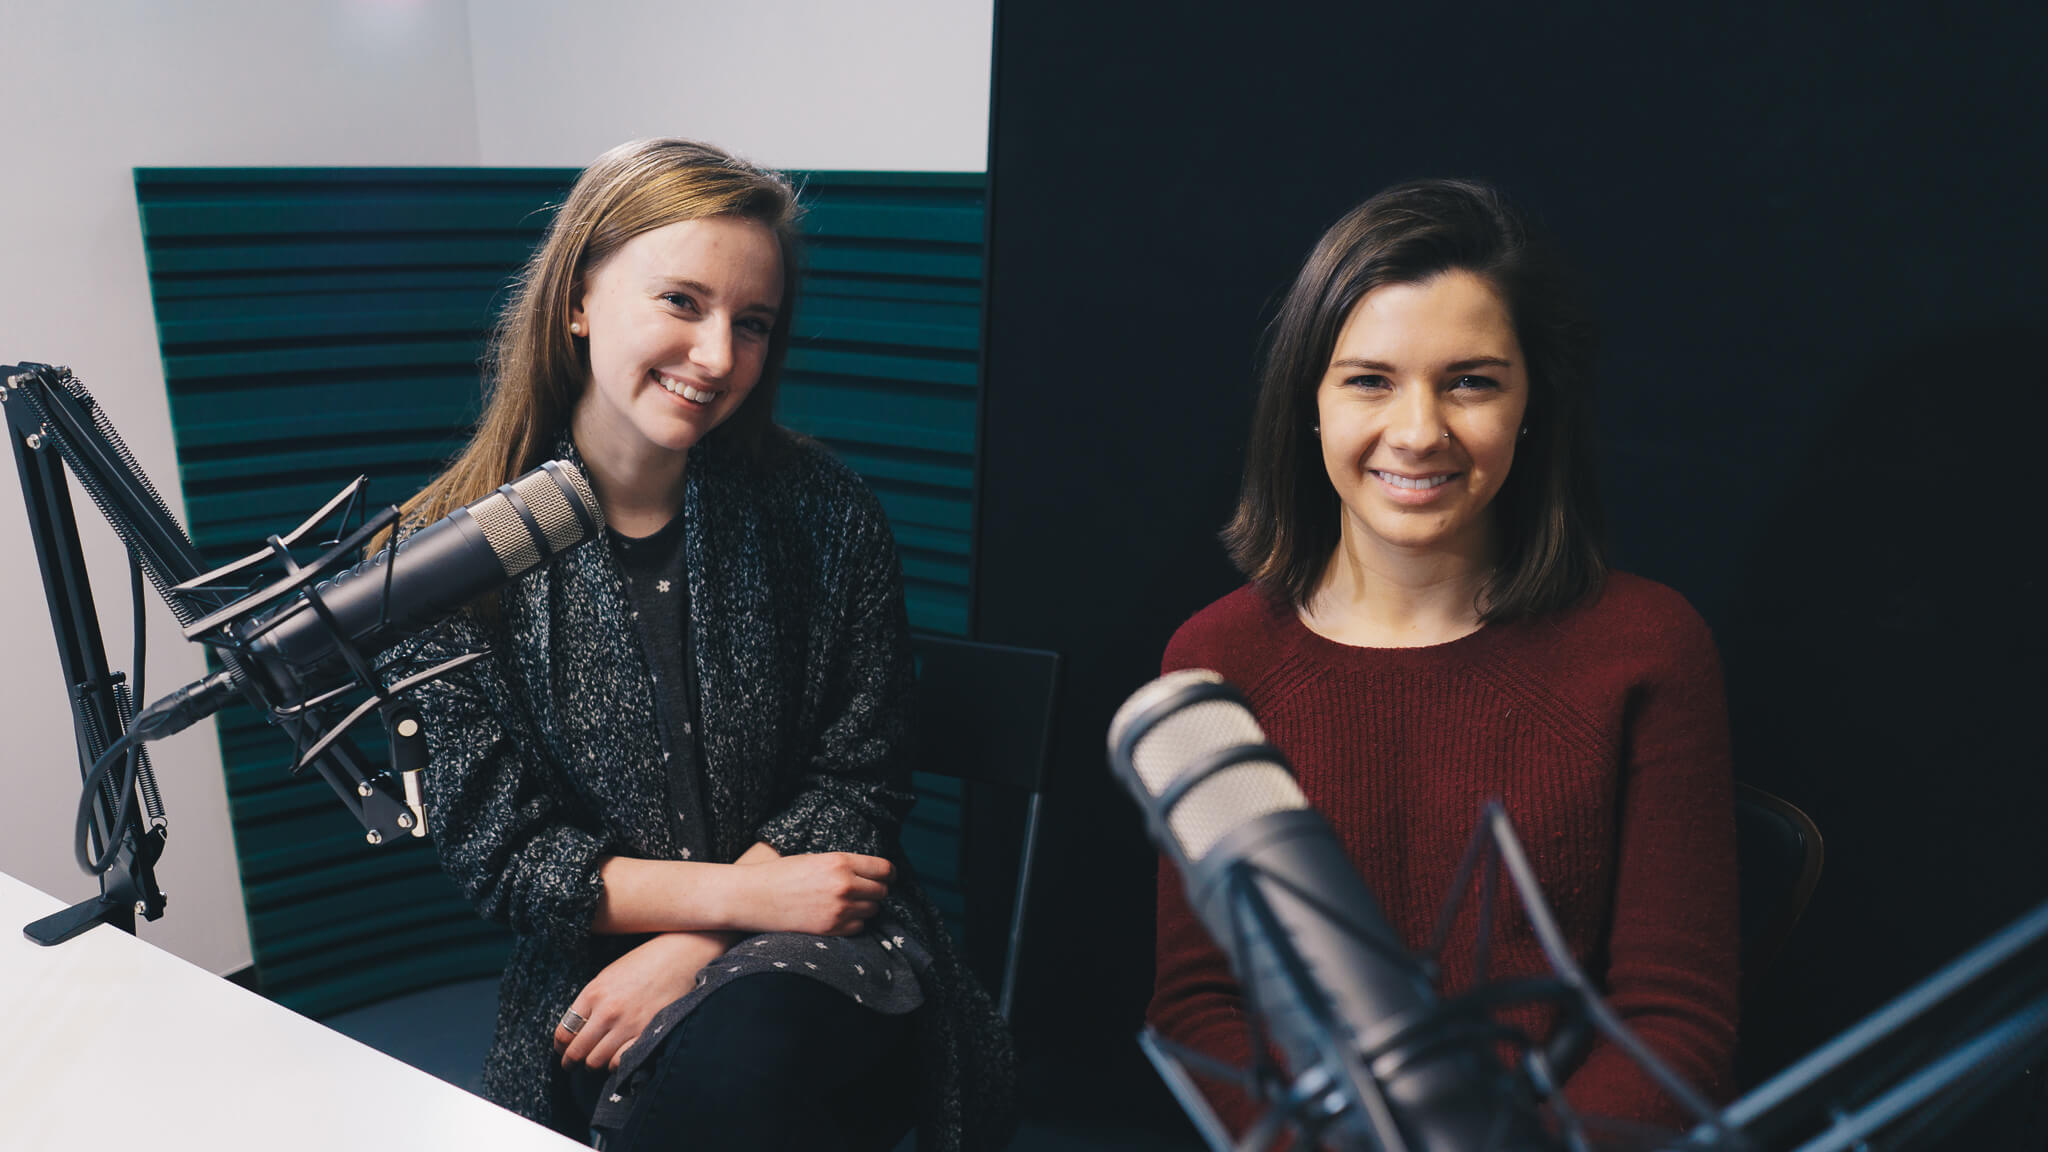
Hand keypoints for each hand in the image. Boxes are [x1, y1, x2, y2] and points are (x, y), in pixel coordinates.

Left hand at [555, 930, 734, 1071]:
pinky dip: (615, 1064)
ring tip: (596, 1060)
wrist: (681, 954)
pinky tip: (617, 1056)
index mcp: (593, 993)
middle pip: (577, 1051)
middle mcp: (607, 1011)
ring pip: (596, 1062)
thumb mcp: (609, 975)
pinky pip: (621, 1062)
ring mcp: (628, 1024)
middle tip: (571, 1064)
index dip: (560, 1046)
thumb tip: (576, 1028)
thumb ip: (590, 1001)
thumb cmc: (644, 962)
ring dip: (593, 1063)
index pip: (564, 1032)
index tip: (562, 1049)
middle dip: (571, 1061)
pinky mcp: (647, 1033)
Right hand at [732, 851, 892, 935]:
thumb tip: (873, 874)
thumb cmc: (783, 874)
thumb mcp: (817, 858)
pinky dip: (853, 922)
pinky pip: (859, 927)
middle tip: (864, 890)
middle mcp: (845, 885)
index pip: (884, 869)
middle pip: (881, 891)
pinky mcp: (831, 929)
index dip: (889, 874)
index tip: (888, 877)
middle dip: (876, 890)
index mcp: (841, 862)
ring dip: (865, 907)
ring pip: (873, 911)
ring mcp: (839, 909)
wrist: (754, 897)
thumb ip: (845, 865)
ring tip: (847, 902)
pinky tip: (838, 915)